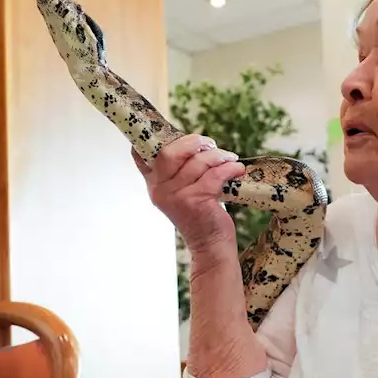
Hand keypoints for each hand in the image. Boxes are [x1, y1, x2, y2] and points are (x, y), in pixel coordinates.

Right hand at [133, 133, 243, 255]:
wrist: (210, 246)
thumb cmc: (200, 215)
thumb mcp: (182, 192)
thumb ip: (180, 172)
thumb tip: (194, 142)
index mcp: (154, 185)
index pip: (141, 156)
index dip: (149, 138)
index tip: (171, 131)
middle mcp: (160, 190)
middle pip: (168, 153)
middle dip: (192, 142)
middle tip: (209, 144)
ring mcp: (176, 196)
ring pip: (196, 162)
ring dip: (217, 156)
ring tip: (229, 159)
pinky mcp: (195, 201)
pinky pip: (214, 175)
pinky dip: (229, 169)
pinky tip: (237, 170)